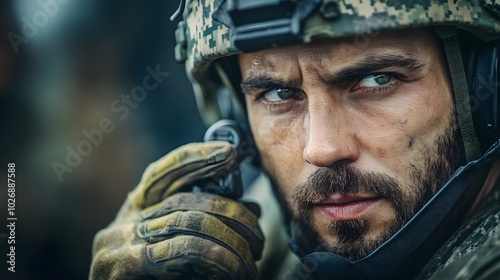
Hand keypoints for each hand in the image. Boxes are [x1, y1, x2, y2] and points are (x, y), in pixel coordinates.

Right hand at [90, 142, 263, 278]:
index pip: (165, 171)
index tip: (230, 153)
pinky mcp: (126, 262)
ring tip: (251, 259)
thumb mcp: (180, 245)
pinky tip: (234, 269)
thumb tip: (252, 208)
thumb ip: (209, 223)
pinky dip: (218, 257)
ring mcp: (122, 239)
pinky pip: (185, 249)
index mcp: (137, 207)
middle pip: (184, 199)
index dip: (197, 157)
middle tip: (258, 237)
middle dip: (230, 211)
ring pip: (189, 222)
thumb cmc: (153, 278)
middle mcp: (127, 218)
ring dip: (231, 241)